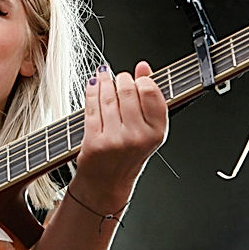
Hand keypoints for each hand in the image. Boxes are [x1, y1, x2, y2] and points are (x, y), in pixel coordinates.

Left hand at [74, 61, 168, 211]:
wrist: (107, 182)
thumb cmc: (129, 154)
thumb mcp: (147, 129)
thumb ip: (149, 97)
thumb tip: (143, 67)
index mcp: (156, 133)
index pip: (151, 93)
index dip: (142, 80)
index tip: (137, 78)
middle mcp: (137, 137)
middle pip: (128, 91)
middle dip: (122, 79)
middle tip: (119, 78)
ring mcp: (115, 140)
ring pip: (108, 97)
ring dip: (104, 81)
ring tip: (104, 76)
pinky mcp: (94, 141)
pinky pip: (91, 107)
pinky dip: (92, 92)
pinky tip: (94, 85)